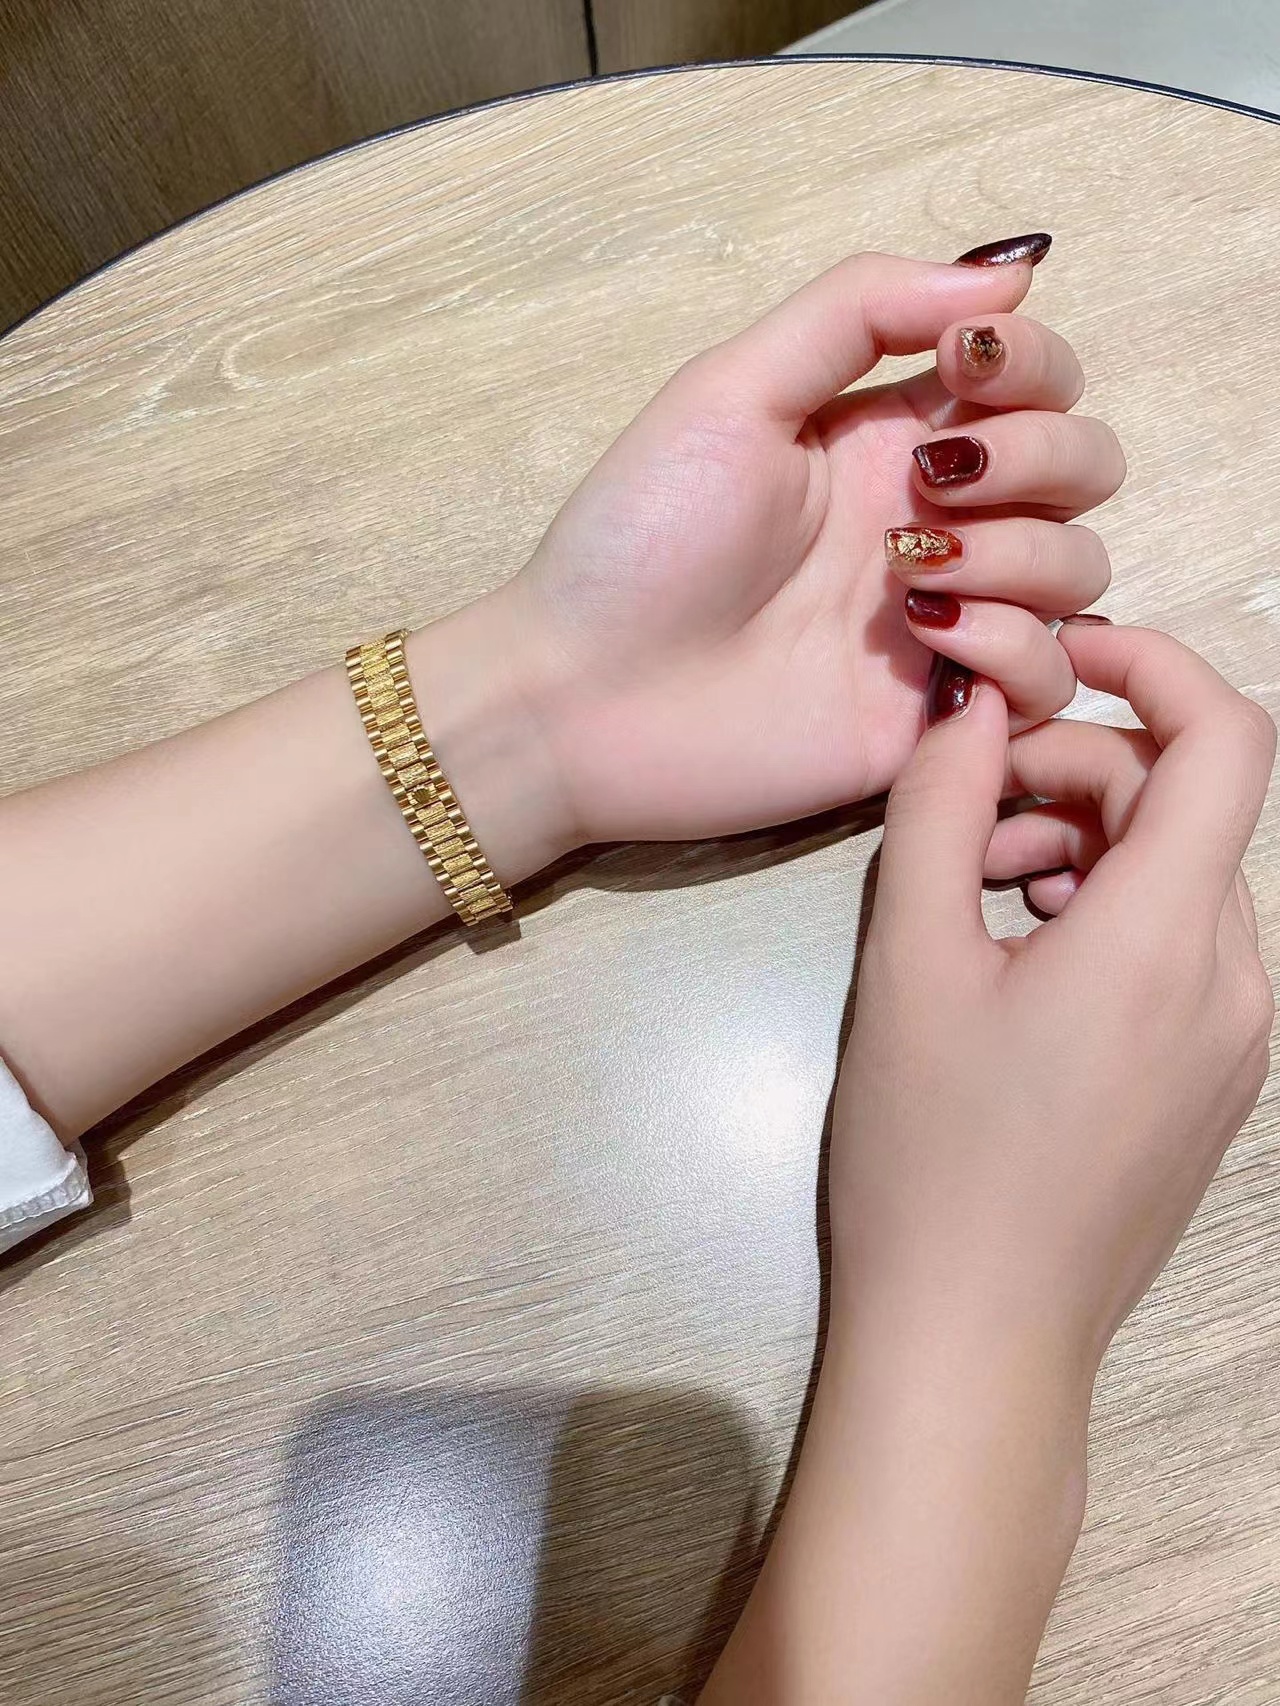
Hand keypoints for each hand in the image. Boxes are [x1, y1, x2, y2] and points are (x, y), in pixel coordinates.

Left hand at [487, 243, 1123, 844]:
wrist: (587, 696)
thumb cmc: (639, 538)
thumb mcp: (732, 391)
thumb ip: (860, 310)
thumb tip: (1011, 267)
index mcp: (892, 436)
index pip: (1034, 376)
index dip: (1028, 360)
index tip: (959, 371)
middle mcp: (937, 522)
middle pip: (1086, 465)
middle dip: (1041, 460)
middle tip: (928, 492)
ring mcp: (946, 621)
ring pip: (1082, 570)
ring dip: (1020, 558)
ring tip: (906, 579)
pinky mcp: (939, 716)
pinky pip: (1050, 679)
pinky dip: (1015, 652)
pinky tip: (927, 648)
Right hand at [699, 627, 1272, 1705]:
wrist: (974, 1340)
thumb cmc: (929, 1152)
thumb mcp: (909, 964)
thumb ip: (940, 809)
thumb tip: (971, 705)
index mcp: (1172, 937)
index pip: (1228, 740)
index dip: (1155, 665)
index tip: (1061, 660)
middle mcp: (1240, 979)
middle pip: (1188, 808)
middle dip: (1079, 773)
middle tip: (966, 813)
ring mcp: (1241, 1041)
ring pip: (1183, 880)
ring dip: (1087, 844)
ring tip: (978, 888)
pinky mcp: (1218, 1085)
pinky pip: (1184, 951)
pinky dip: (1109, 914)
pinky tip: (1019, 954)